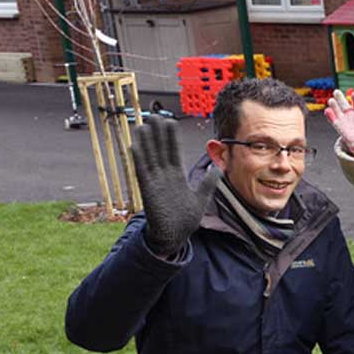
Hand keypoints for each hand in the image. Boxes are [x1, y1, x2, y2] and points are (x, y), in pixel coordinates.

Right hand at [130, 118, 214, 257]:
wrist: (175, 237)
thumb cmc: (186, 219)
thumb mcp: (201, 198)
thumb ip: (208, 183)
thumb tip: (218, 169)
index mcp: (177, 177)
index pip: (173, 152)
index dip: (171, 138)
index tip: (170, 122)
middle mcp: (165, 176)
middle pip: (160, 150)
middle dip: (158, 134)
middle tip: (155, 116)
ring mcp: (155, 182)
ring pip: (150, 157)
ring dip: (146, 142)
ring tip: (143, 125)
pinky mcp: (148, 190)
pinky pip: (142, 171)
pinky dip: (138, 159)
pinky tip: (135, 146)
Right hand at [323, 88, 353, 156]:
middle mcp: (350, 113)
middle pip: (344, 103)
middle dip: (340, 97)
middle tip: (337, 92)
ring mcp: (343, 118)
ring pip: (337, 110)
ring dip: (334, 105)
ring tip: (331, 101)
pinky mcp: (338, 125)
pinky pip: (333, 120)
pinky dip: (330, 116)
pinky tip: (328, 111)